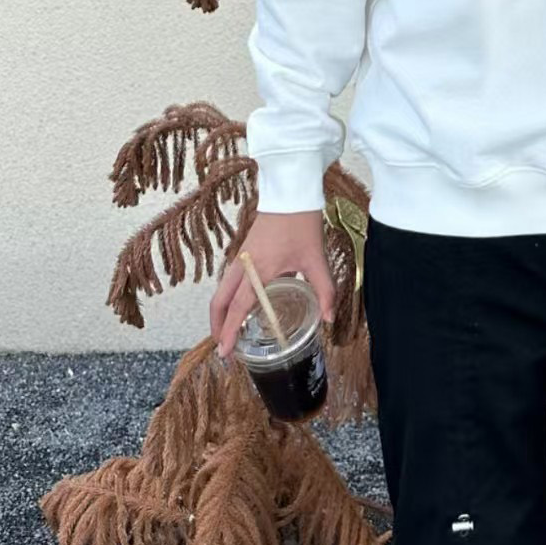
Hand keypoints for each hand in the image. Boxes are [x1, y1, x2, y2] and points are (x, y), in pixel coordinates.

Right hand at [210, 209, 335, 360]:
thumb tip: (329, 318)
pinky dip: (227, 297)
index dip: (229, 331)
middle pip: (219, 301)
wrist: (291, 192)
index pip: (238, 308)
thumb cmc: (302, 224)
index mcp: (258, 269)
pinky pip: (229, 279)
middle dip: (217, 325)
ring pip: (221, 290)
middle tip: (223, 346)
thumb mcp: (316, 259)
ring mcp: (240, 256)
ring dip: (221, 311)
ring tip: (229, 331)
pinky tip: (241, 306)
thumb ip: (324, 291)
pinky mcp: (244, 250)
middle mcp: (243, 264)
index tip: (224, 352)